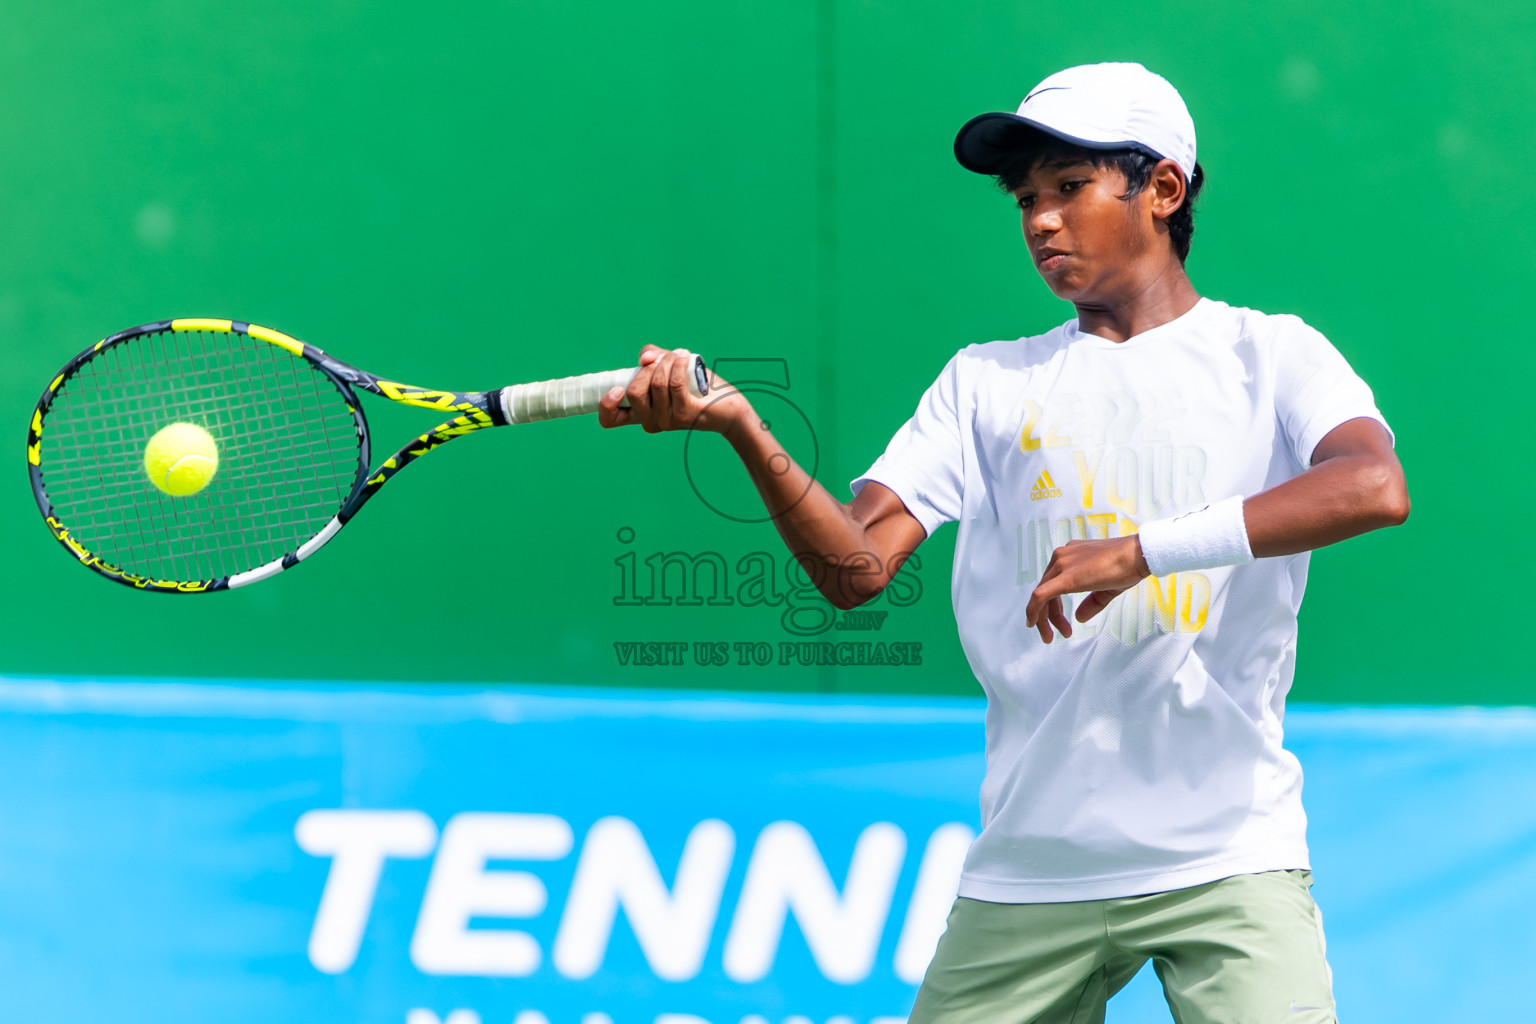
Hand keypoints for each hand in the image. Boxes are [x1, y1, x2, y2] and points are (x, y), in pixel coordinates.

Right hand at [596, 345, 748, 433]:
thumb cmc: (697, 387)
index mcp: (641, 412)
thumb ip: (653, 358)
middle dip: (648, 368)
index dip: (606, 405)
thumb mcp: (670, 368)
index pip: (610, 420)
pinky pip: (674, 383)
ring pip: (656, 384)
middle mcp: (651, 421)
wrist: (728, 405)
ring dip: (667, 362)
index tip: (616, 389)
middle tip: (664, 361)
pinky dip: (678, 364)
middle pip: (634, 392)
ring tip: (680, 356)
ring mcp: (668, 420)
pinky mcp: (686, 414)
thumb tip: (644, 358)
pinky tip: (685, 357)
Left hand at [1024, 536, 1149, 643]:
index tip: (1062, 623)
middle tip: (1062, 633)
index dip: (1054, 607)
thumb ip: (1091, 602)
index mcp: (1070, 555)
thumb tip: (1078, 618)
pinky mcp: (1065, 577)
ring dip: (1044, 619)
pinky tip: (1033, 624)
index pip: (1052, 583)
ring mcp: (1061, 564)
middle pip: (1045, 590)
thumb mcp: (1106, 588)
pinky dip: (1033, 611)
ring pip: (1040, 595)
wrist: (1138, 555)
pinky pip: (1039, 596)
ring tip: (1052, 636)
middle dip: (1050, 616)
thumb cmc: (1128, 566)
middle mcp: (1061, 557)